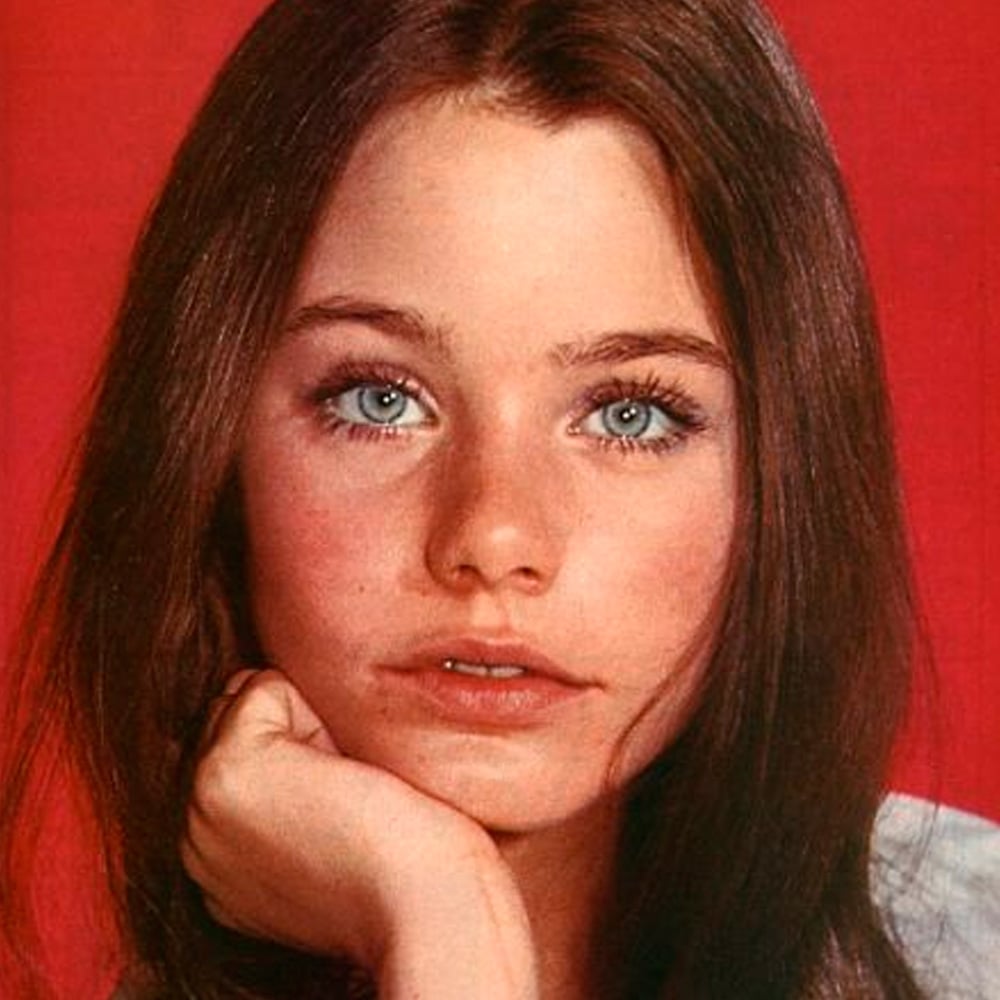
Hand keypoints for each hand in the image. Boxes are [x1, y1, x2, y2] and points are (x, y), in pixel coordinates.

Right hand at [182, 669, 537, 998]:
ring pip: (248, 697)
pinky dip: (315, 711)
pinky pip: (265, 686)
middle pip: (233, 714)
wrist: (424, 903)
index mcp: (214, 854)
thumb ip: (280, 777)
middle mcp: (194, 835)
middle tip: (342, 797)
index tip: (337, 807)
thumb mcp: (320, 820)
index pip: (234, 746)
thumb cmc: (400, 860)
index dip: (300, 750)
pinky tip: (338, 774)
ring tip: (340, 788)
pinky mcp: (223, 770)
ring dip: (306, 724)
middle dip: (296, 731)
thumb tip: (267, 696)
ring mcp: (198, 804)